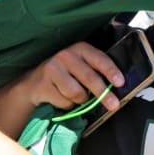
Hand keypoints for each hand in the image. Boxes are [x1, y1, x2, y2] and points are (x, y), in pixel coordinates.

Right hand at [0, 42, 123, 137]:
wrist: (33, 82)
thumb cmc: (66, 74)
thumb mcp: (82, 66)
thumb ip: (97, 71)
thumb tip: (117, 87)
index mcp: (81, 49)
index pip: (99, 60)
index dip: (111, 72)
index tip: (120, 83)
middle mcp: (66, 55)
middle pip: (90, 78)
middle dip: (104, 94)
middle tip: (113, 105)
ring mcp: (52, 69)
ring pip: (77, 93)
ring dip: (81, 100)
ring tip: (77, 97)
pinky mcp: (42, 84)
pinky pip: (64, 101)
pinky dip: (67, 105)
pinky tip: (61, 98)